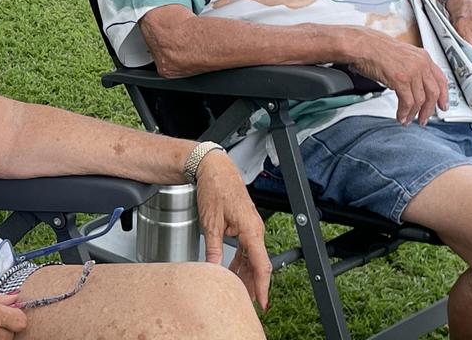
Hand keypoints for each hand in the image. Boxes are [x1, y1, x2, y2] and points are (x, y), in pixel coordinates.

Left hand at [194, 151, 271, 311]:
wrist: (214, 168)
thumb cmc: (215, 188)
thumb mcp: (210, 224)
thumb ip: (213, 250)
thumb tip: (213, 270)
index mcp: (250, 230)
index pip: (261, 265)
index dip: (261, 286)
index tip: (262, 302)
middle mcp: (255, 229)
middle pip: (258, 264)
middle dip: (253, 284)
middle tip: (247, 302)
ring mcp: (250, 227)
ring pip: (251, 257)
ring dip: (245, 274)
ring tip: (238, 291)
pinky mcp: (244, 224)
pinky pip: (246, 248)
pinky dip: (240, 261)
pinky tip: (232, 272)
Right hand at [350, 30, 448, 125]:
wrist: (363, 45)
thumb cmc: (376, 49)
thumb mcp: (402, 55)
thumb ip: (413, 67)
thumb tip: (415, 85)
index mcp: (423, 57)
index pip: (441, 80)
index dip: (443, 96)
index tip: (442, 105)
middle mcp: (421, 64)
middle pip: (433, 93)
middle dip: (429, 110)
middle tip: (424, 118)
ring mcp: (412, 72)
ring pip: (420, 100)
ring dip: (414, 113)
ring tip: (407, 119)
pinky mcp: (401, 80)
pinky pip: (407, 102)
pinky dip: (404, 112)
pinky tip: (400, 115)